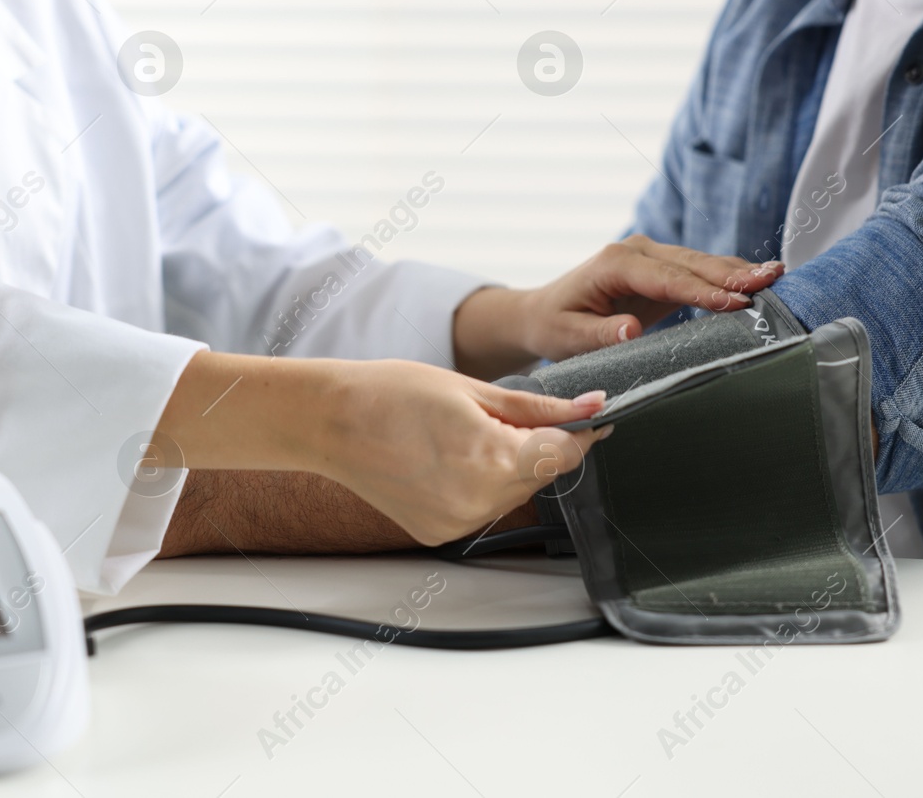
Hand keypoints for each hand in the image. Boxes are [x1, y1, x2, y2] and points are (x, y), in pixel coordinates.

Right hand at [305, 360, 611, 545]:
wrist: (330, 421)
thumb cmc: (391, 394)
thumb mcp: (474, 389)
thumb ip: (538, 406)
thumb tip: (591, 406)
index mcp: (493, 459)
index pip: (566, 453)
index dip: (581, 431)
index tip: (590, 416)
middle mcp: (479, 501)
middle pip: (540, 474)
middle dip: (536, 445)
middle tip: (500, 413)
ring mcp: (458, 522)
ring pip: (512, 493)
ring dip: (506, 466)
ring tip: (462, 434)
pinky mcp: (439, 533)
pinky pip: (480, 507)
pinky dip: (477, 484)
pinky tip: (445, 459)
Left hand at [453, 236, 783, 376]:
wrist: (543, 313)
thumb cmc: (554, 326)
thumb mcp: (568, 337)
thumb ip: (600, 334)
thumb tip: (631, 330)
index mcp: (614, 264)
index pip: (668, 278)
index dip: (704, 290)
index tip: (737, 302)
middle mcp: (636, 252)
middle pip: (692, 264)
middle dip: (733, 273)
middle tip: (772, 280)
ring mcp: (651, 258)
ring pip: (701, 264)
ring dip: (738, 271)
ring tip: (777, 275)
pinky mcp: (662, 270)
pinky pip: (699, 273)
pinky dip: (728, 277)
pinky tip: (758, 280)